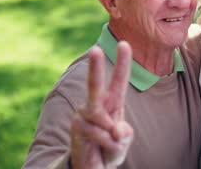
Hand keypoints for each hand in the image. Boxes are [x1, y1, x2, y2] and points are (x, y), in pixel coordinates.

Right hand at [71, 41, 133, 167]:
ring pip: (99, 117)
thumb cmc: (110, 149)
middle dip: (95, 67)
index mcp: (112, 102)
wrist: (93, 167)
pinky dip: (106, 143)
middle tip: (95, 49)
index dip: (122, 62)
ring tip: (112, 144)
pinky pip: (97, 133)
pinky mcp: (76, 127)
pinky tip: (102, 149)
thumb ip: (124, 134)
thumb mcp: (124, 141)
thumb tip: (116, 129)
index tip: (124, 43)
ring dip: (111, 135)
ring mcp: (84, 115)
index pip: (118, 81)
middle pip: (95, 84)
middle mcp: (96, 105)